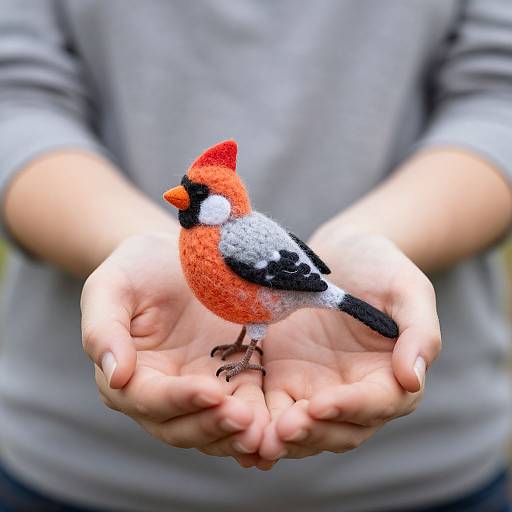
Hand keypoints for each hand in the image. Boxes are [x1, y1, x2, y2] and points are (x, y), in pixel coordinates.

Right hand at [80, 233, 270, 467]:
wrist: (175, 257)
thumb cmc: (137, 269)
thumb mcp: (110, 288)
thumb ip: (104, 329)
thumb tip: (116, 375)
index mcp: (130, 375)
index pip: (149, 399)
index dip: (178, 399)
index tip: (210, 392)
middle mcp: (163, 391)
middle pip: (181, 425)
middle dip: (212, 424)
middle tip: (244, 419)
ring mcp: (199, 387)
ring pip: (213, 426)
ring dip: (236, 433)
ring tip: (262, 430)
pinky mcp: (230, 378)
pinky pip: (242, 407)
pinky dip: (256, 421)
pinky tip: (274, 425)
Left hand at [259, 232, 439, 460]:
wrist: (341, 255)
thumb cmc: (381, 268)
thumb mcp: (408, 290)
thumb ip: (419, 334)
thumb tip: (413, 379)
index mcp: (389, 377)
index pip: (375, 403)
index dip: (349, 408)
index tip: (321, 405)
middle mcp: (353, 392)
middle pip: (338, 428)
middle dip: (312, 433)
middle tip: (282, 432)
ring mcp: (317, 388)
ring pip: (303, 427)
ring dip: (282, 438)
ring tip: (257, 440)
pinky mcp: (285, 378)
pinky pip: (272, 408)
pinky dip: (259, 422)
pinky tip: (239, 427)